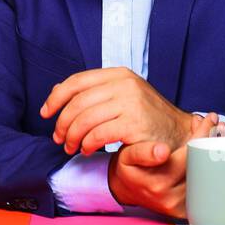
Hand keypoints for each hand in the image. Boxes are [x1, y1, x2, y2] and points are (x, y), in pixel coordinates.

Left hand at [40, 66, 192, 155]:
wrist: (179, 134)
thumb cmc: (147, 117)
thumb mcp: (122, 96)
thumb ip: (94, 92)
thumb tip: (57, 91)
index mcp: (119, 74)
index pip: (77, 81)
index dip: (56, 97)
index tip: (45, 113)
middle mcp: (124, 84)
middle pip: (77, 102)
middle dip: (62, 123)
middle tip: (58, 138)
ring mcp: (130, 103)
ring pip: (85, 119)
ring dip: (72, 137)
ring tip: (70, 147)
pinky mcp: (134, 124)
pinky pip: (98, 135)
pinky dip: (88, 144)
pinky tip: (88, 150)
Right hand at [105, 112, 218, 217]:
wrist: (125, 190)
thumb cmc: (129, 168)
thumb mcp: (127, 155)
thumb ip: (143, 151)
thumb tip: (163, 150)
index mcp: (157, 182)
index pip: (189, 154)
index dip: (202, 134)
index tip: (210, 119)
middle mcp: (170, 197)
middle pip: (202, 166)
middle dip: (213, 142)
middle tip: (219, 126)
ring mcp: (179, 206)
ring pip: (206, 178)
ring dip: (213, 156)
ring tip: (217, 137)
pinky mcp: (185, 211)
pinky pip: (204, 189)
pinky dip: (211, 172)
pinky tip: (212, 158)